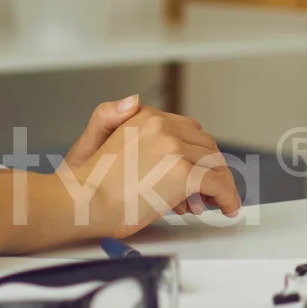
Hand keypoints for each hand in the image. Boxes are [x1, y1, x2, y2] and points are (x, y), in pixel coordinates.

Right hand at [61, 98, 242, 236]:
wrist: (79, 203)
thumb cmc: (82, 183)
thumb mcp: (91, 139)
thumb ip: (110, 116)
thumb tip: (134, 99)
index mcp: (143, 117)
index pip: (186, 130)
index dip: (196, 152)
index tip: (199, 168)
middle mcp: (161, 126)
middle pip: (204, 146)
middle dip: (209, 168)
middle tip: (210, 190)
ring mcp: (174, 148)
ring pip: (214, 163)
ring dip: (219, 184)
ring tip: (215, 202)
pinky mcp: (183, 173)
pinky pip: (217, 183)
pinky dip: (227, 196)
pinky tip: (226, 207)